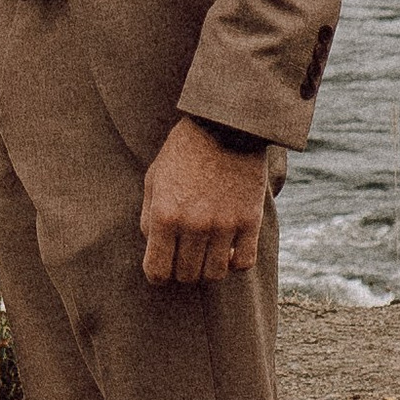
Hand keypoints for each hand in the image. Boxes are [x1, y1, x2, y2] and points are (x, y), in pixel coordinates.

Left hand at [139, 118, 268, 286]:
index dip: (157, 275)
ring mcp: (224, 225)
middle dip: (181, 272)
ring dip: (208, 269)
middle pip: (186, 276)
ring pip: (215, 274)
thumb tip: (153, 248)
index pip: (157, 271)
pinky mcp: (250, 221)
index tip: (161, 269)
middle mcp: (193, 225)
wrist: (225, 124)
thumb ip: (149, 217)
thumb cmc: (184, 150)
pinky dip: (235, 263)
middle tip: (184, 258)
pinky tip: (229, 250)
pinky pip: (243, 263)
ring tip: (206, 254)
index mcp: (165, 215)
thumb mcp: (154, 178)